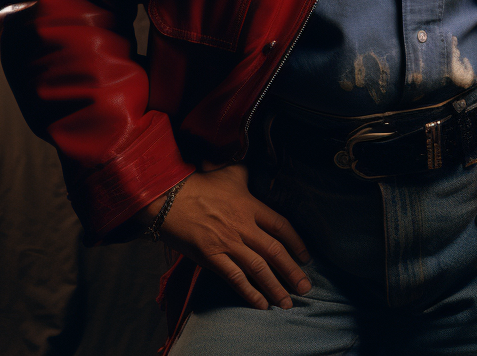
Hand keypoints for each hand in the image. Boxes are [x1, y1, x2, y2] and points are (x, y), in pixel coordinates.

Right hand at [141, 163, 311, 309]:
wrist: (170, 198)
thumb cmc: (201, 183)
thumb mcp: (230, 173)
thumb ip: (247, 176)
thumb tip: (256, 171)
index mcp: (251, 206)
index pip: (281, 226)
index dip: (297, 243)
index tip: (306, 257)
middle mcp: (244, 226)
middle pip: (275, 251)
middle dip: (292, 271)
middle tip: (306, 287)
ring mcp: (228, 243)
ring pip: (259, 268)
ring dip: (275, 287)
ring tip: (288, 302)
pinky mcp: (212, 257)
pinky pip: (235, 278)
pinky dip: (249, 293)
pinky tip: (261, 304)